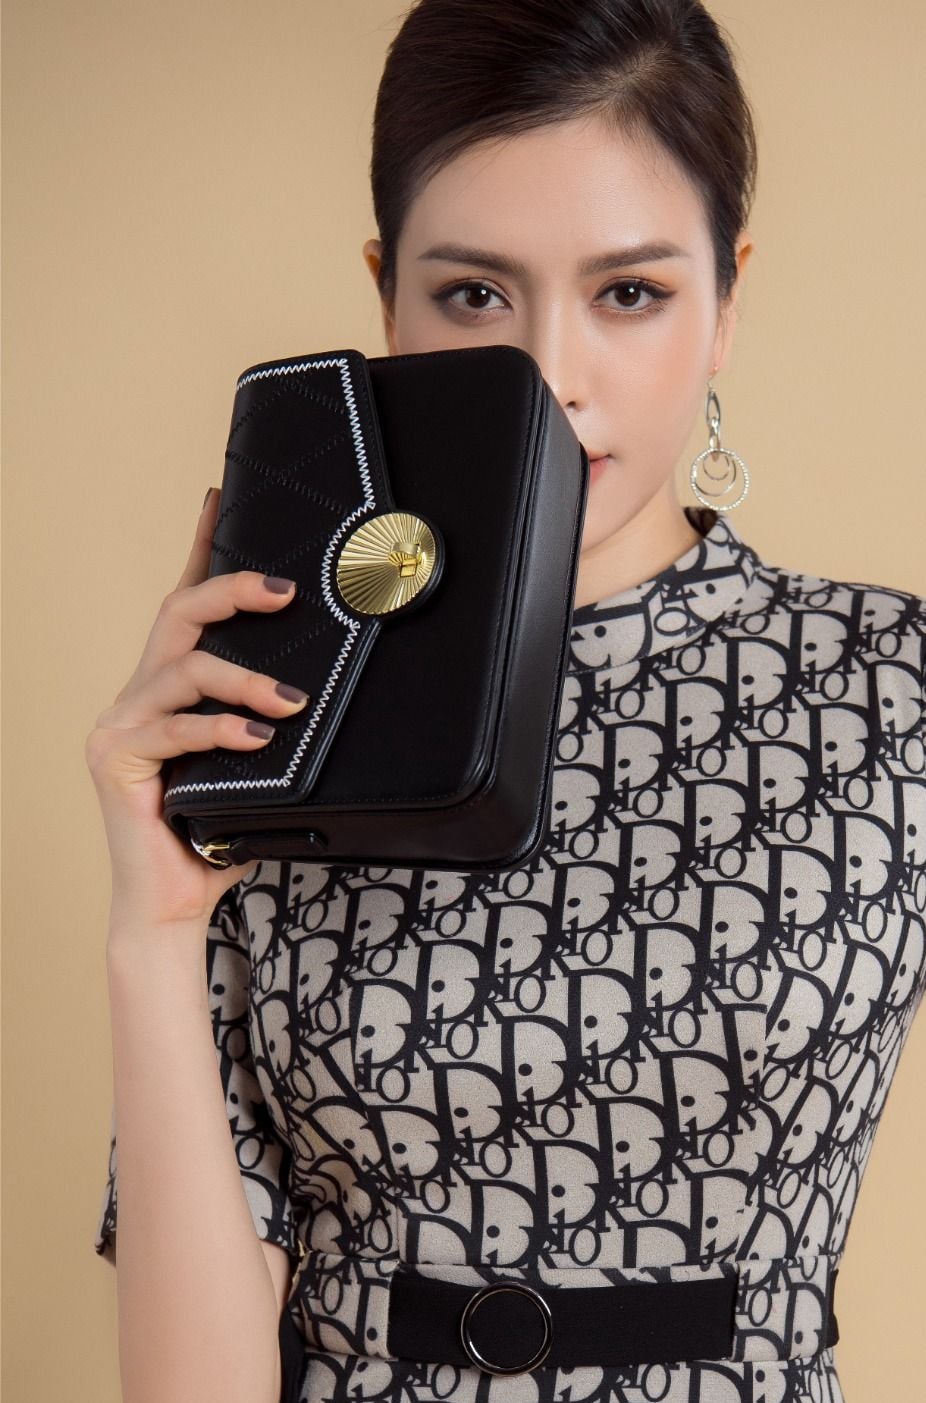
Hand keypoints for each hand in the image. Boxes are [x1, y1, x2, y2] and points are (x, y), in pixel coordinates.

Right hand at [85, 486, 307, 932]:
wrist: (171, 906)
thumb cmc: (214, 838)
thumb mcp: (259, 772)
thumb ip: (275, 730)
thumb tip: (332, 697)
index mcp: (168, 690)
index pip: (185, 606)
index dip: (201, 549)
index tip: (221, 497)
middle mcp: (137, 696)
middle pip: (178, 616)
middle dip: (231, 591)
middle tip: (287, 591)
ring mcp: (120, 726)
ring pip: (183, 671)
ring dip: (243, 678)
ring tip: (290, 700)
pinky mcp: (115, 760)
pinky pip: (174, 730)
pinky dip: (219, 731)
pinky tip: (255, 739)